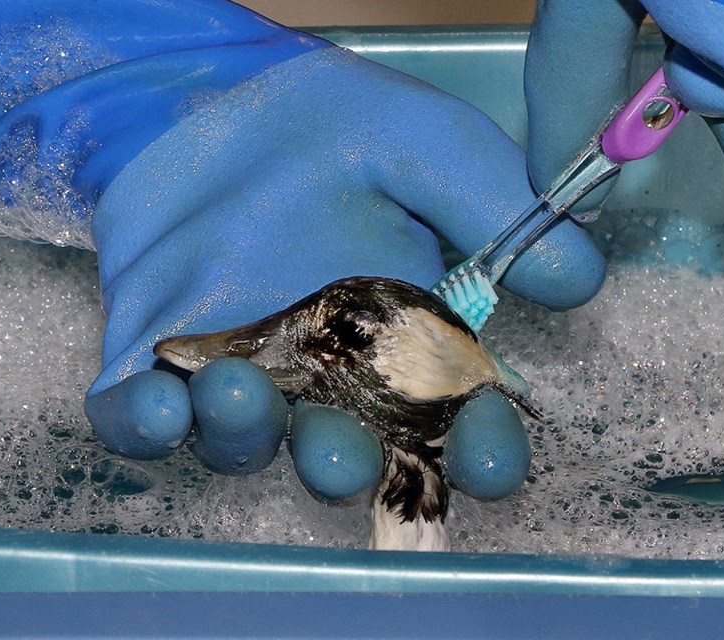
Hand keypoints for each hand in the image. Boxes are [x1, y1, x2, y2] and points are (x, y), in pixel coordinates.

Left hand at [0, 1, 605, 499]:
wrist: (218, 95)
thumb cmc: (337, 124)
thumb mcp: (432, 147)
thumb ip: (497, 204)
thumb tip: (579, 275)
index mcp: (405, 337)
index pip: (453, 413)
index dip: (477, 446)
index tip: (485, 456)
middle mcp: (328, 372)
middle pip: (348, 447)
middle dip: (348, 463)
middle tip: (341, 452)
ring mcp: (242, 370)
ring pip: (249, 441)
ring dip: (245, 436)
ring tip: (238, 392)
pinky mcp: (159, 356)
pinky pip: (144, 416)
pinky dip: (145, 425)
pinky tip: (154, 405)